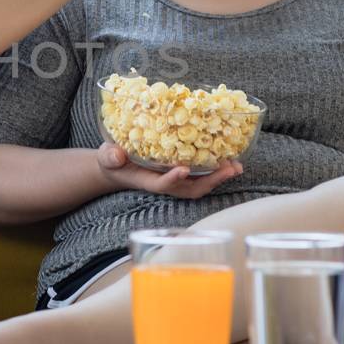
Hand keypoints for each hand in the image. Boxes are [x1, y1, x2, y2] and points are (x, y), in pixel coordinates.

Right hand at [94, 142, 241, 198]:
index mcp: (146, 180)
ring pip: (200, 185)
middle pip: (190, 189)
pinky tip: (229, 160)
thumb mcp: (107, 156)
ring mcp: (175, 181)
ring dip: (219, 177)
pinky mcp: (181, 174)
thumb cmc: (112, 161)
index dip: (173, 179)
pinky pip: (202, 176)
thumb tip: (116, 154)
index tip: (184, 169)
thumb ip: (110, 156)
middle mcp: (165, 184)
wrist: (118, 167)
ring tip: (236, 166)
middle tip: (228, 169)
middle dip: (210, 181)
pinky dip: (216, 171)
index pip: (161, 184)